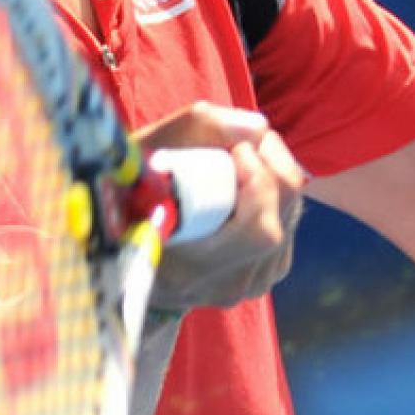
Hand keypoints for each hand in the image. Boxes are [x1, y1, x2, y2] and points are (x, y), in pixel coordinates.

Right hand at [137, 103, 306, 310]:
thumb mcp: (143, 154)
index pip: (260, 229)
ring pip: (291, 217)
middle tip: (241, 144)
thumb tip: (258, 128)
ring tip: (238, 161)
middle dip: (272, 164)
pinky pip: (288, 226)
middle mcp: (227, 285)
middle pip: (284, 215)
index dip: (258, 178)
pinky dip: (273, 197)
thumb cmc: (125, 198)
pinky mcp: (263, 278)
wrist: (122, 260)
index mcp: (190, 269)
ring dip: (273, 177)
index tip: (233, 150)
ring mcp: (249, 286)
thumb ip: (197, 129)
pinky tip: (242, 189)